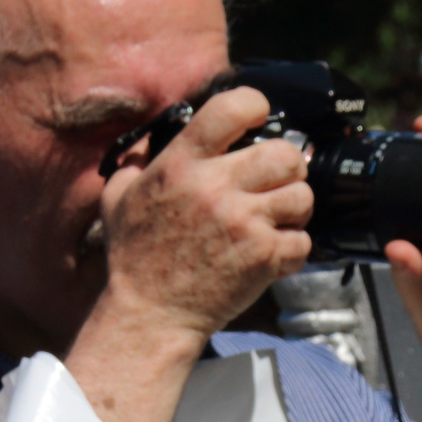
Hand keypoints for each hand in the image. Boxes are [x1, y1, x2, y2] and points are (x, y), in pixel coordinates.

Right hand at [92, 86, 312, 344]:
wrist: (150, 315)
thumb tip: (151, 134)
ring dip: (294, 208)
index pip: (233, 107)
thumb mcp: (118, 197)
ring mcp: (242, 223)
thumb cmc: (135, 257)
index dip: (255, 106)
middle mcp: (214, 187)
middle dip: (288, 166)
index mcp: (181, 164)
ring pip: (302, 196)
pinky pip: (303, 240)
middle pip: (285, 153)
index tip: (258, 119)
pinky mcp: (262, 257)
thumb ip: (137, 159)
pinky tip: (273, 253)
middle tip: (276, 181)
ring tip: (276, 219)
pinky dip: (294, 248)